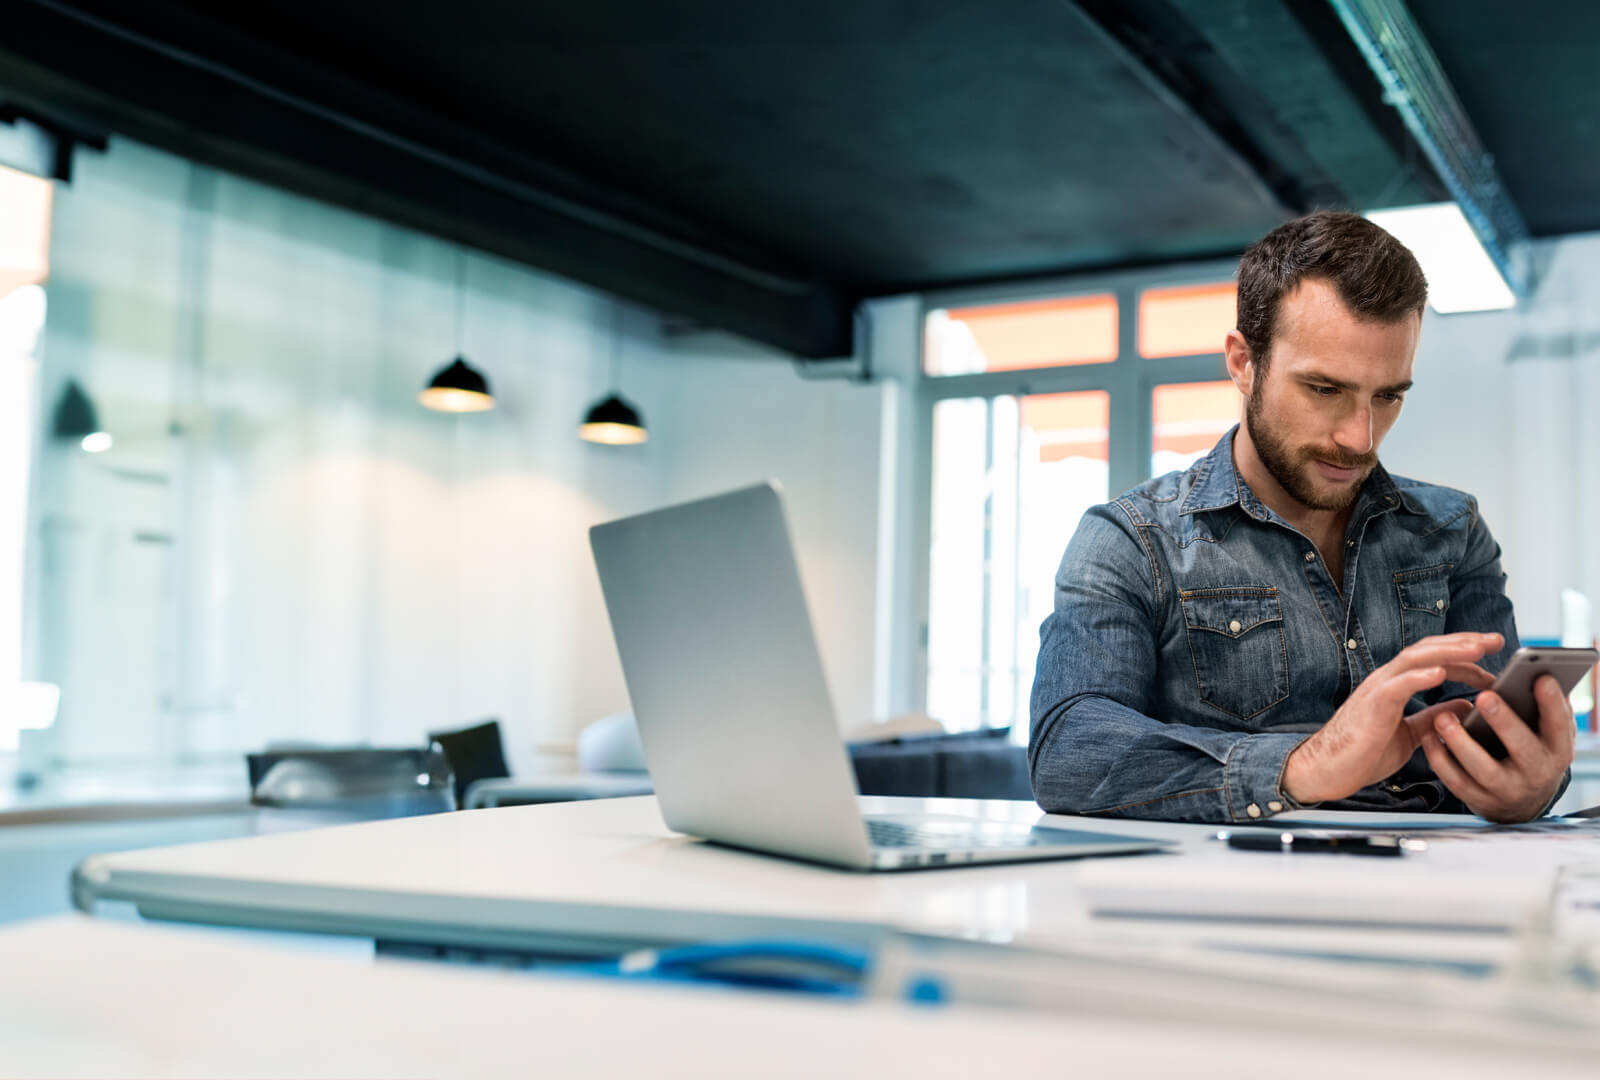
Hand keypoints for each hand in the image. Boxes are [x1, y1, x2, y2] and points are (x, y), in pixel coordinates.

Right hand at [1283, 633, 1501, 804]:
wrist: (1328, 770)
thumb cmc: (1364, 754)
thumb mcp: (1411, 735)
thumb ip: (1434, 718)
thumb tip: (1466, 708)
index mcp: (1395, 685)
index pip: (1433, 659)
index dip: (1464, 656)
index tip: (1492, 657)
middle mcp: (1386, 680)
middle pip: (1427, 649)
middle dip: (1463, 643)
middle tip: (1496, 640)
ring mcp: (1377, 689)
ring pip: (1414, 659)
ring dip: (1448, 652)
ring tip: (1477, 648)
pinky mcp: (1371, 705)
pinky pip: (1397, 686)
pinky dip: (1419, 676)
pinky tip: (1440, 673)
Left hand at [1419, 675, 1574, 822]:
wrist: (1521, 803)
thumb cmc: (1532, 750)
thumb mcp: (1547, 734)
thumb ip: (1546, 708)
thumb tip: (1540, 672)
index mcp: (1557, 751)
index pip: (1559, 726)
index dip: (1552, 704)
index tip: (1541, 678)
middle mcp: (1536, 774)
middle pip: (1523, 748)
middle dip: (1504, 722)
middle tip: (1484, 696)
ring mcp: (1507, 790)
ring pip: (1484, 769)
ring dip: (1461, 742)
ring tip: (1443, 717)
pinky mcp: (1480, 800)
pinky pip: (1456, 780)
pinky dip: (1440, 759)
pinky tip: (1428, 735)